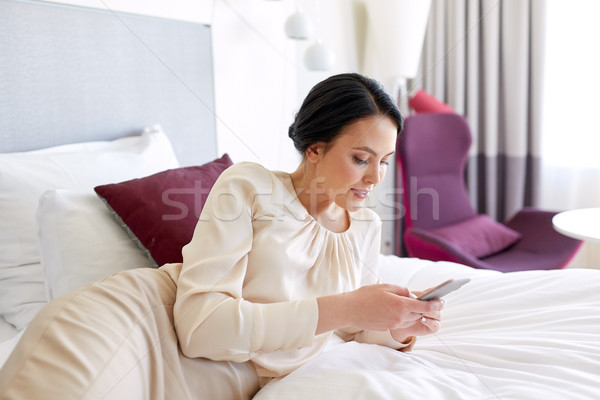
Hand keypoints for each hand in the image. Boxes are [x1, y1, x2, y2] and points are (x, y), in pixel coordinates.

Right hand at [316, 284, 443, 334]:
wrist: (349, 310)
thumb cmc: (365, 296)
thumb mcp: (386, 287)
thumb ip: (402, 290)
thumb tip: (412, 295)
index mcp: (401, 305)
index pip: (425, 307)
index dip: (437, 304)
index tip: (443, 301)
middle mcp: (400, 317)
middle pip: (420, 314)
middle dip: (426, 308)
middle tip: (433, 302)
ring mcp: (394, 324)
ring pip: (411, 319)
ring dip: (414, 312)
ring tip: (412, 304)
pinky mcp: (388, 327)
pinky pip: (401, 322)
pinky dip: (404, 316)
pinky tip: (398, 310)